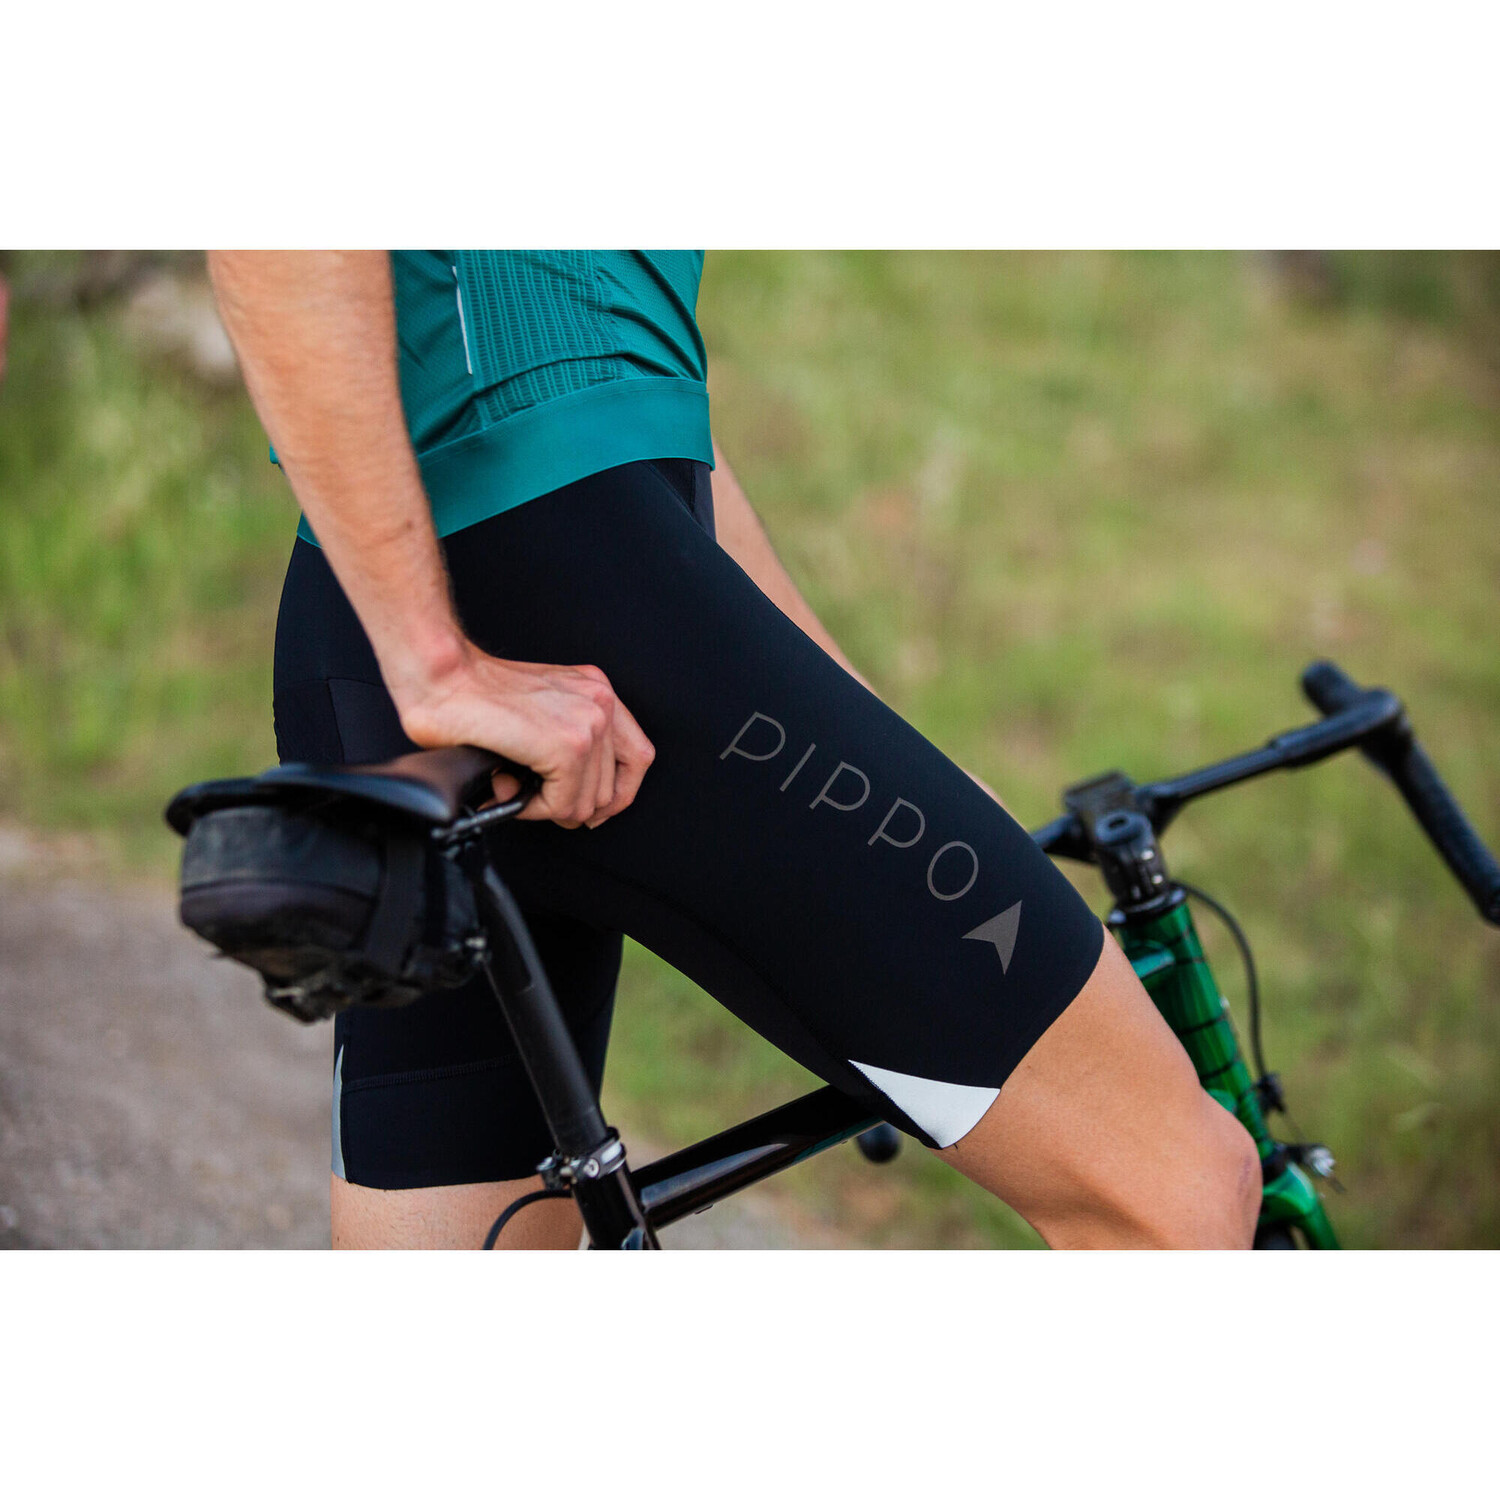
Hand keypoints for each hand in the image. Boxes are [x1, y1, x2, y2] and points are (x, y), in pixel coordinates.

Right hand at [394, 644, 654, 828]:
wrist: (441, 677)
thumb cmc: (471, 693)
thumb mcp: (539, 711)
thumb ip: (566, 745)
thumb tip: (572, 801)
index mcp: (596, 691)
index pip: (636, 757)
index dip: (614, 794)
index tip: (588, 809)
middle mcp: (600, 702)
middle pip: (612, 788)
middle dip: (568, 804)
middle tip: (529, 794)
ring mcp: (588, 723)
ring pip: (588, 803)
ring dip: (546, 806)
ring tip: (511, 783)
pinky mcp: (568, 745)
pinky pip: (565, 804)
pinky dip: (534, 808)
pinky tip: (508, 786)